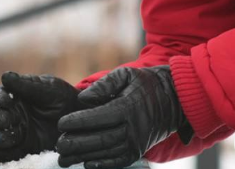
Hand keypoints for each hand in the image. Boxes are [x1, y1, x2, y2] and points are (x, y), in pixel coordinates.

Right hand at [0, 71, 82, 161]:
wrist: (80, 116)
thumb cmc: (62, 96)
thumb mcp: (46, 87)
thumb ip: (26, 84)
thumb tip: (5, 76)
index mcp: (15, 96)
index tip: (6, 100)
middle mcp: (13, 114)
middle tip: (6, 120)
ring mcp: (19, 131)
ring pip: (1, 135)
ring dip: (0, 137)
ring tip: (6, 138)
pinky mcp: (26, 147)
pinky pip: (9, 153)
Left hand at [56, 66, 193, 168]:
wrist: (175, 99)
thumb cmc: (147, 83)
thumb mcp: (126, 74)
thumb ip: (104, 84)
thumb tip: (83, 98)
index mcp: (129, 107)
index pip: (99, 117)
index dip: (79, 121)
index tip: (61, 123)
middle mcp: (134, 128)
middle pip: (101, 138)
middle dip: (77, 142)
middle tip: (58, 144)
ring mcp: (138, 142)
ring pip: (107, 152)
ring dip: (84, 156)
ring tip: (64, 157)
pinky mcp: (140, 150)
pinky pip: (120, 160)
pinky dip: (103, 164)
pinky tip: (87, 164)